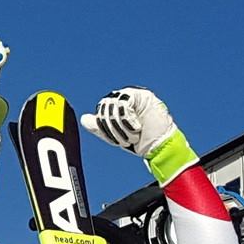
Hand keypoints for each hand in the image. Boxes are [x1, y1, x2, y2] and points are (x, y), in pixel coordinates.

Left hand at [80, 87, 197, 185]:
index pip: (101, 110)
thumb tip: (84, 119)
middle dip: (113, 127)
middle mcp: (124, 98)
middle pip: (105, 106)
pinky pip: (124, 102)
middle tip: (126, 140)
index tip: (117, 141)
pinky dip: (128, 119)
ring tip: (133, 135)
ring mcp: (134, 95)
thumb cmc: (140, 142)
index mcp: (116, 107)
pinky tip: (137, 127)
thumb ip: (100, 127)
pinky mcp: (143, 96)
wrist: (160, 147)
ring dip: (122, 125)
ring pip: (113, 105)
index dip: (104, 126)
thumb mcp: (115, 135)